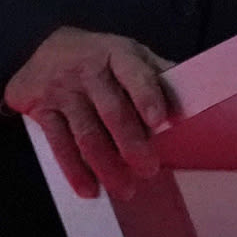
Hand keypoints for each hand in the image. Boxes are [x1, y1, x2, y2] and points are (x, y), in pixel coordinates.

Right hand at [4, 26, 176, 200]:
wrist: (42, 46)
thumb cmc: (100, 59)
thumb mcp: (130, 55)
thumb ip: (158, 74)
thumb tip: (196, 95)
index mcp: (117, 54)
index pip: (134, 73)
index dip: (147, 96)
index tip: (160, 121)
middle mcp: (87, 69)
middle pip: (112, 110)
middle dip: (131, 143)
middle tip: (148, 170)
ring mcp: (62, 89)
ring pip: (86, 133)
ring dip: (106, 165)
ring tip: (125, 189)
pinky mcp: (40, 108)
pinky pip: (58, 143)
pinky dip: (74, 169)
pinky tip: (89, 189)